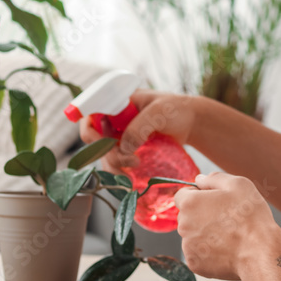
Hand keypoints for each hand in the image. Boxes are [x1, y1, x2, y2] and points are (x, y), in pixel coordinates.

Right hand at [77, 89, 198, 170]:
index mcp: (116, 101)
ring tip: (133, 172)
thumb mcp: (158, 113)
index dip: (89, 131)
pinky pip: (115, 161)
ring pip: (104, 153)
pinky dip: (120, 170)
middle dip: (109, 154)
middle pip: (95, 139)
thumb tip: (123, 148)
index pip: (90, 113)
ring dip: (114, 165)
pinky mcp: (127, 148)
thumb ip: (139, 127)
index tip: (102, 144)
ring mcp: (119, 134)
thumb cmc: (176, 109)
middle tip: (131, 161)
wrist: (191, 123)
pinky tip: (131, 179)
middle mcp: (113, 118)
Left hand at [174, 172, 280, 280]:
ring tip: (229, 236)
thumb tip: (199, 179)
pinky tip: (226, 250)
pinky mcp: (194, 264)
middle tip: (227, 219)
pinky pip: (198, 253)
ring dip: (205, 234)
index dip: (198, 196)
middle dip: (202, 216)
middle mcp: (183, 225)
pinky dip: (209, 252)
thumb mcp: (238, 185)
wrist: (259, 252)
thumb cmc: (250, 217)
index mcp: (190, 203)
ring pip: (193, 236)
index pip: (182, 195)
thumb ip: (214, 178)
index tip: (214, 202)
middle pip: (187, 216)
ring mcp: (187, 246)